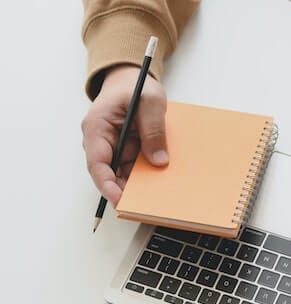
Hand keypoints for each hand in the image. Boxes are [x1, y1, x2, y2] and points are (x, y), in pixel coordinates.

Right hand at [81, 65, 167, 205]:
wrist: (131, 80)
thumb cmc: (136, 85)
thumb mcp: (150, 100)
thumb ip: (153, 128)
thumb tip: (158, 160)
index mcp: (97, 127)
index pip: (97, 163)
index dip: (107, 185)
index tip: (119, 200)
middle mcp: (101, 141)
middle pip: (110, 174)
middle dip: (126, 190)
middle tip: (146, 204)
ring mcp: (113, 148)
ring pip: (123, 174)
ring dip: (139, 185)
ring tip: (157, 197)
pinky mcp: (125, 150)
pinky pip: (134, 168)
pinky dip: (145, 176)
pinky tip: (160, 183)